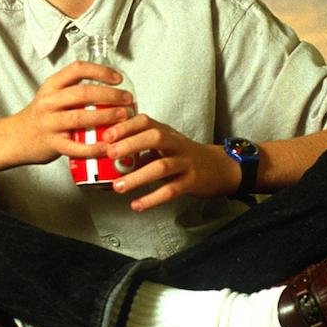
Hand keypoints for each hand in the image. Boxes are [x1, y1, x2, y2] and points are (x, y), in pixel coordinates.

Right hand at [8, 61, 134, 166]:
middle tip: (128, 99)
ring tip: (123, 117)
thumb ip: (74, 90)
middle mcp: (49, 102)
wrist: (16, 138)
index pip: (77, 69)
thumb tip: (110, 89)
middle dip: (109, 95)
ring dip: (105, 116)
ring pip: (80, 117)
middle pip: (82, 93)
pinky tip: (108, 147)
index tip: (118, 78)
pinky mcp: (51, 144)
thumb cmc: (41, 116)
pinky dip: (94, 148)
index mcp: (51, 86)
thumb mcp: (52, 96)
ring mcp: (49, 123)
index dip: (100, 71)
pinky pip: (75, 147)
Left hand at [100, 115, 239, 210]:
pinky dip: (152, 198)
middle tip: (109, 154)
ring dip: (137, 177)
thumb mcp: (164, 145)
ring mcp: (185, 163)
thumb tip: (108, 157)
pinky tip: (137, 205)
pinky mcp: (192, 182)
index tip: (106, 135)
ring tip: (118, 186)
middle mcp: (176, 144)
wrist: (219, 168)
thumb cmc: (183, 155)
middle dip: (130, 144)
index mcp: (166, 132)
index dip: (126, 126)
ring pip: (161, 167)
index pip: (145, 121)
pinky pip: (171, 190)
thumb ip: (140, 148)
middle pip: (154, 138)